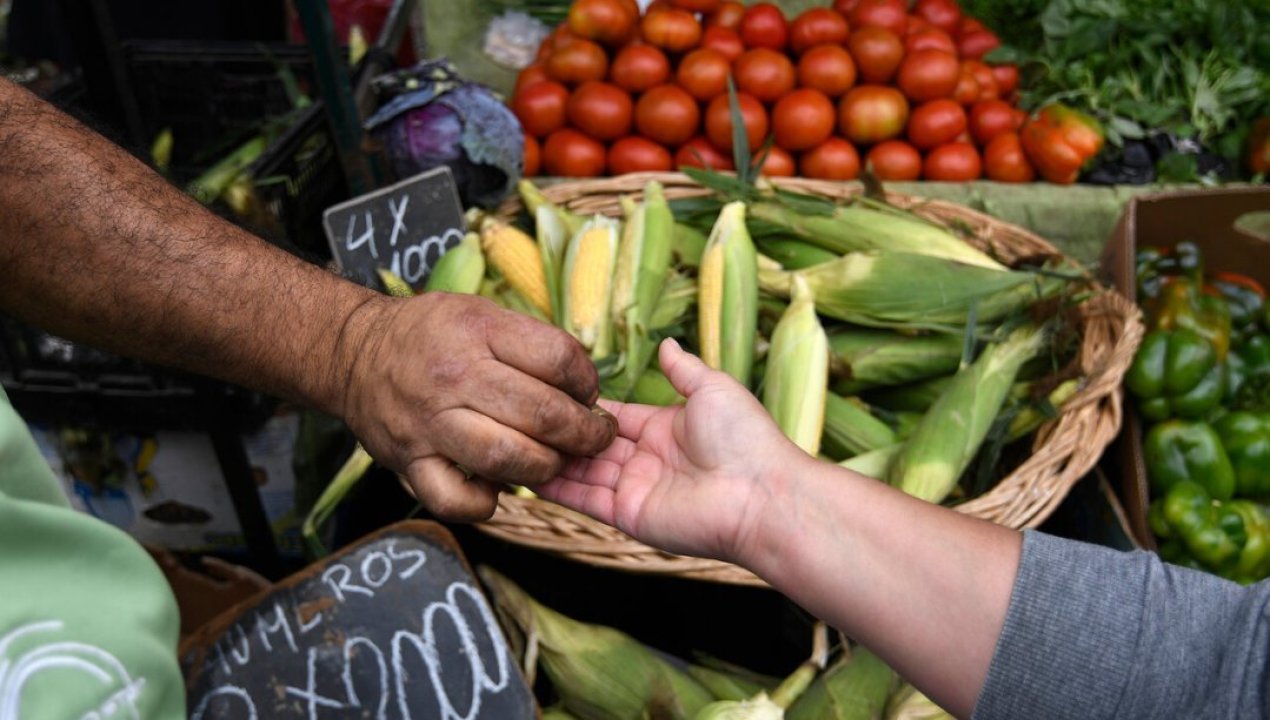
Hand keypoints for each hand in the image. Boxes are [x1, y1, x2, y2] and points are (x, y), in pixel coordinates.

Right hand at [341, 292, 616, 520]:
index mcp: (478, 331)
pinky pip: (453, 499)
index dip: (587, 382)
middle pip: (540, 414)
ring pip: (505, 459)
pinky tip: (496, 492)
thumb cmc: (430, 334)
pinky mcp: (409, 461)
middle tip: (594, 438)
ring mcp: (430, 423)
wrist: (353, 353)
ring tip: (553, 463)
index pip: (557, 359)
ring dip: (544, 469)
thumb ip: (531, 343)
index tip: (589, 394)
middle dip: (584, 434)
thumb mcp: (481, 313)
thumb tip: (584, 385)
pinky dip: (483, 505)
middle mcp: (455, 377)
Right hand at [538, 338, 807, 562]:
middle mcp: (644, 459)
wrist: (760, 495)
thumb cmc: (745, 439)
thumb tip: (667, 344)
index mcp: (663, 428)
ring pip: (580, 470)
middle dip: (557, 430)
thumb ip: (683, 369)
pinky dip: (554, 487)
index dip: (581, 403)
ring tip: (510, 436)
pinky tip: (524, 470)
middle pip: (589, 442)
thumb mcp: (713, 388)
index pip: (611, 414)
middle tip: (517, 411)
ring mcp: (634, 488)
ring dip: (549, 456)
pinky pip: (583, 499)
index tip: (546, 387)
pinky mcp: (627, 515)